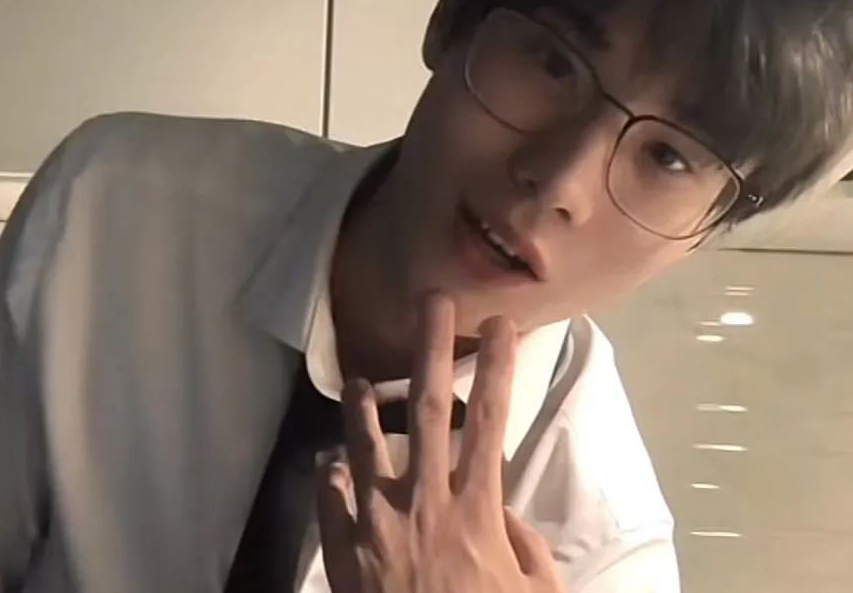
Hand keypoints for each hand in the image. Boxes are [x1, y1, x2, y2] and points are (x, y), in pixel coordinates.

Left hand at [316, 293, 563, 592]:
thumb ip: (525, 550)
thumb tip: (501, 510)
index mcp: (475, 509)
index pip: (491, 421)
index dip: (499, 368)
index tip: (504, 325)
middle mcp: (422, 500)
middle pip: (429, 407)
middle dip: (432, 347)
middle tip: (432, 301)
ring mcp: (374, 522)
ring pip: (364, 442)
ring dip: (363, 406)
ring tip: (362, 382)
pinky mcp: (341, 551)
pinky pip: (327, 498)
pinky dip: (328, 477)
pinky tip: (331, 467)